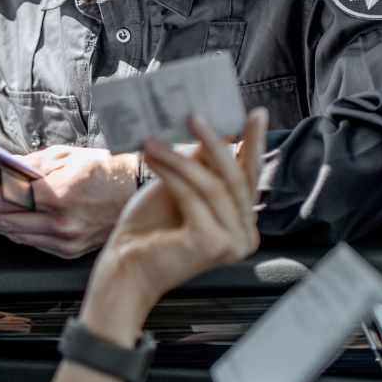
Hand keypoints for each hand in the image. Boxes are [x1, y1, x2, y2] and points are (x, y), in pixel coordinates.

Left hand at [0, 146, 138, 258]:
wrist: (136, 191)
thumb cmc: (104, 171)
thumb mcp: (65, 156)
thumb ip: (30, 166)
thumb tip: (2, 170)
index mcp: (59, 193)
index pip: (6, 198)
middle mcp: (61, 221)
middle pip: (6, 219)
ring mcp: (66, 239)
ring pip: (17, 234)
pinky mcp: (70, 250)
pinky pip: (33, 243)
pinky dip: (14, 233)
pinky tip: (1, 225)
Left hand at [87, 108, 267, 312]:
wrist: (125, 268)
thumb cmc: (150, 230)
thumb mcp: (180, 189)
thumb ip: (202, 167)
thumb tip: (215, 128)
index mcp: (243, 225)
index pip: (250, 178)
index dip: (254, 144)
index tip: (256, 113)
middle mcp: (245, 237)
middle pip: (236, 179)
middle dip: (217, 142)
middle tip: (197, 115)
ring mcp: (232, 243)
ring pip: (211, 185)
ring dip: (180, 157)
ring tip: (154, 138)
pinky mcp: (212, 243)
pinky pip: (192, 195)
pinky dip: (171, 173)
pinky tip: (152, 157)